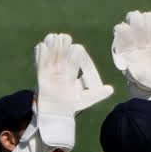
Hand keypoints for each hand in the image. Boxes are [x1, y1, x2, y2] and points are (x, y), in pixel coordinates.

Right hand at [34, 33, 113, 149]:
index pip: (76, 61)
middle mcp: (62, 70)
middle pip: (63, 55)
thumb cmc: (72, 105)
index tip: (77, 48)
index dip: (77, 55)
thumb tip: (110, 89)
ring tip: (54, 36)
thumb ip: (97, 94)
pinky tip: (42, 45)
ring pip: (52, 57)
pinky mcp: (41, 76)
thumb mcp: (86, 100)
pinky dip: (41, 54)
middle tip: (65, 37)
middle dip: (63, 47)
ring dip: (53, 47)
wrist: (57, 114)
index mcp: (73, 73)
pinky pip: (40, 63)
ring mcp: (51, 72)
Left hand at [112, 11, 150, 98]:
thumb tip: (129, 61)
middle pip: (136, 21)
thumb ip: (131, 68)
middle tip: (139, 23)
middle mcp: (138, 43)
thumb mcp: (134, 77)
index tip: (124, 29)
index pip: (122, 31)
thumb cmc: (143, 84)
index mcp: (127, 49)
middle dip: (137, 19)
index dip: (123, 28)